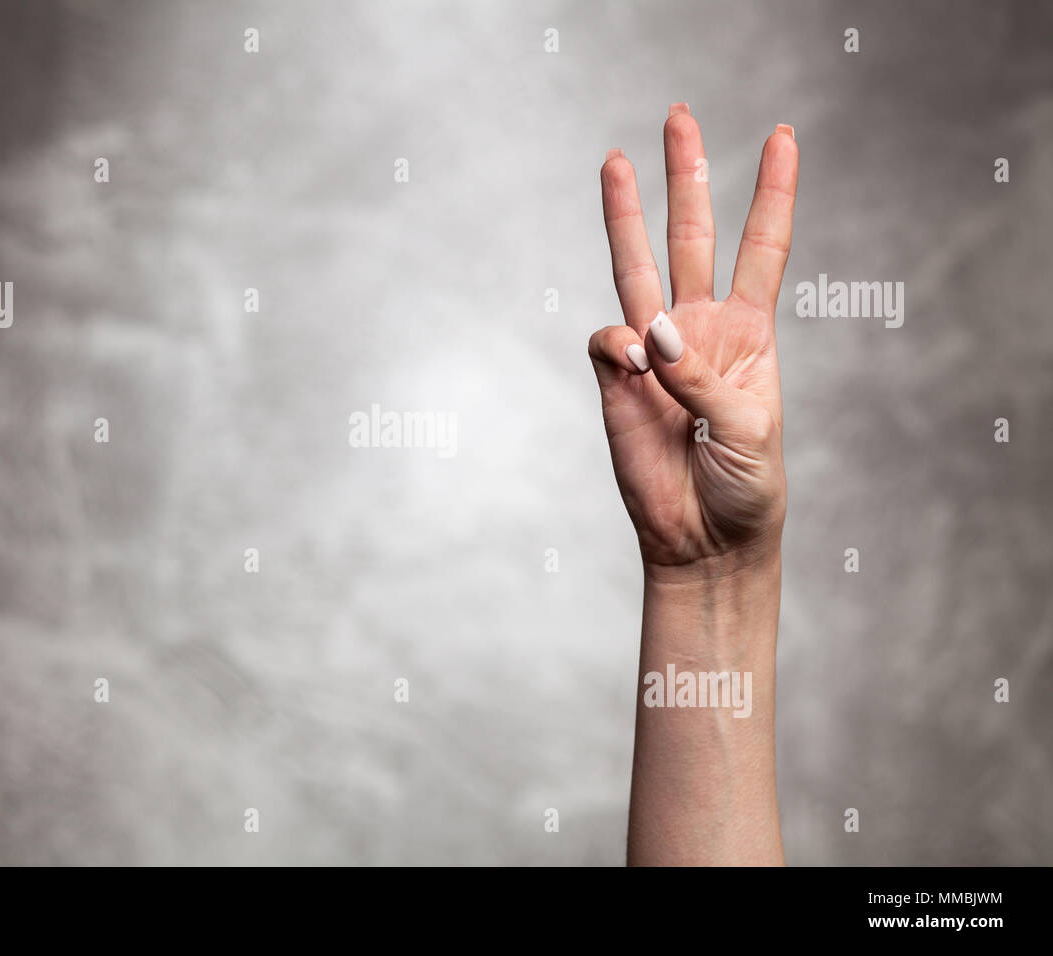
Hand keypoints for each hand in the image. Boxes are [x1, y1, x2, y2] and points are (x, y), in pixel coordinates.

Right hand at [588, 104, 797, 570]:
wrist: (703, 540)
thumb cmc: (746, 486)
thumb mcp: (749, 429)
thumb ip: (700, 375)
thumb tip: (647, 329)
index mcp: (748, 333)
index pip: (763, 247)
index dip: (774, 192)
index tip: (783, 137)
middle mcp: (698, 330)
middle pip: (692, 236)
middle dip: (687, 177)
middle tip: (679, 117)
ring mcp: (653, 353)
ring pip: (635, 268)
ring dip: (626, 216)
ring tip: (615, 161)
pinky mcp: (615, 383)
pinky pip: (607, 342)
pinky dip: (617, 345)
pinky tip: (633, 368)